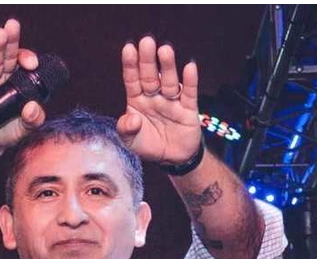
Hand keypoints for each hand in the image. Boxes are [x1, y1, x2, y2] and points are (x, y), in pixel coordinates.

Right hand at [0, 19, 45, 156]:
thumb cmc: (9, 133)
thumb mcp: (26, 129)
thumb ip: (33, 120)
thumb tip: (33, 107)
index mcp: (22, 84)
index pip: (26, 65)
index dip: (28, 60)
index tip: (32, 63)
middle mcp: (8, 79)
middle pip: (10, 56)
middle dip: (12, 40)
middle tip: (13, 25)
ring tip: (1, 33)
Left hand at [117, 36, 200, 164]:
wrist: (172, 159)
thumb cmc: (148, 145)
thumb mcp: (130, 142)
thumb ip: (126, 130)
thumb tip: (131, 119)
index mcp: (137, 101)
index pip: (132, 80)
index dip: (131, 65)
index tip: (129, 49)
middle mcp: (154, 97)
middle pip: (151, 76)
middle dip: (148, 60)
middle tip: (146, 41)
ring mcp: (171, 102)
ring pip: (170, 82)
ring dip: (168, 67)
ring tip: (165, 50)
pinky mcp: (188, 109)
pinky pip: (189, 94)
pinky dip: (190, 81)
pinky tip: (189, 68)